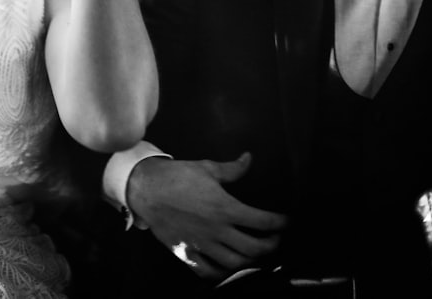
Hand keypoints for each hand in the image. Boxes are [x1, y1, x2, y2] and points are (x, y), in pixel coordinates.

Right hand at [128, 152, 286, 282]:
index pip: (263, 221)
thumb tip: (249, 158)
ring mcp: (202, 245)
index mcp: (225, 208)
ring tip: (255, 252)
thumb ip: (232, 169)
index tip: (286, 221)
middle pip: (255, 248)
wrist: (145, 189)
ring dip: (251, 260)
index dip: (280, 223)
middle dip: (271, 245)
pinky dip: (223, 273)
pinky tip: (228, 266)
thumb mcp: (207, 168)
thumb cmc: (177, 176)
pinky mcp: (187, 253)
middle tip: (274, 239)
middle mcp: (217, 230)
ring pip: (236, 263)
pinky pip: (209, 272)